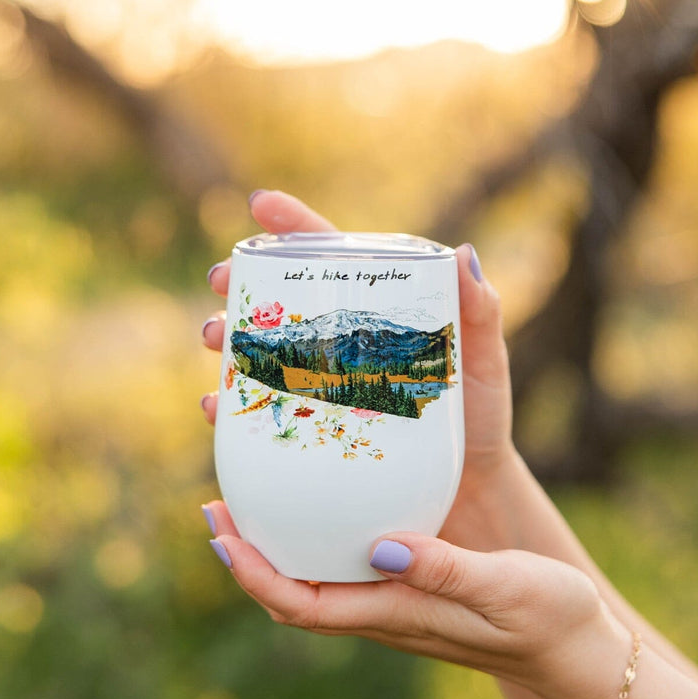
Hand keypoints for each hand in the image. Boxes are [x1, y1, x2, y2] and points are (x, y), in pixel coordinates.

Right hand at [201, 188, 517, 550]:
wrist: (470, 494)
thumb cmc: (481, 420)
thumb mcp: (485, 363)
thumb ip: (480, 313)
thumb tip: (464, 253)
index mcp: (377, 311)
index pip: (333, 257)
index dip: (293, 227)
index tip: (259, 205)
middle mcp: (339, 344)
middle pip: (280, 300)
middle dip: (240, 284)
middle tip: (220, 282)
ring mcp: (319, 387)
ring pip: (257, 352)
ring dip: (225, 340)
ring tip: (212, 338)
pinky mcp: (308, 432)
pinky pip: (257, 414)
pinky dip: (229, 406)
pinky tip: (215, 406)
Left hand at [205, 508, 615, 698]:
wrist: (580, 654)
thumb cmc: (549, 620)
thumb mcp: (502, 586)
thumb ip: (445, 569)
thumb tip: (381, 548)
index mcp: (396, 615)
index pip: (301, 605)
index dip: (254, 574)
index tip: (220, 536)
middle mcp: (386, 614)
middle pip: (294, 593)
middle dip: (248, 557)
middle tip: (216, 504)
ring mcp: (398, 605)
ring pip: (317, 582)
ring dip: (277, 547)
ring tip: (252, 498)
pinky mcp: (416, 591)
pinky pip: (349, 570)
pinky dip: (320, 540)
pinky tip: (327, 506)